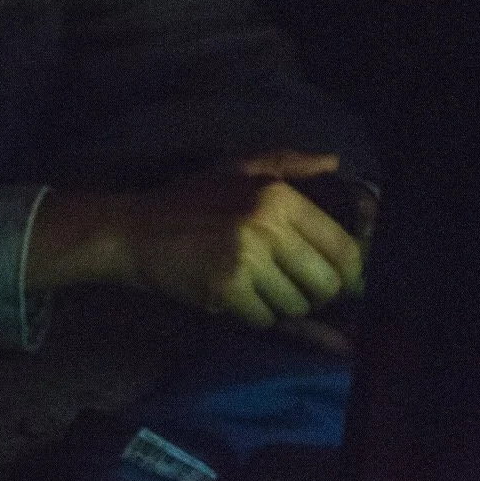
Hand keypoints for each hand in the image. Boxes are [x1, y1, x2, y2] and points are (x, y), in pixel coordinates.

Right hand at [117, 151, 365, 335]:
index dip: (347, 273)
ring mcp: (246, 258)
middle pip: (326, 283)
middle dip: (312, 293)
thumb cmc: (188, 202)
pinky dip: (254, 315)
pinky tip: (233, 295)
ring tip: (255, 287)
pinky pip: (266, 319)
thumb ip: (287, 164)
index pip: (344, 248)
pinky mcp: (226, 287)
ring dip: (280, 305)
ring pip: (296, 305)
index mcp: (278, 196)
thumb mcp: (236, 171)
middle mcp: (267, 225)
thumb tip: (333, 162)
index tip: (333, 279)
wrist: (132, 231)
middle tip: (288, 286)